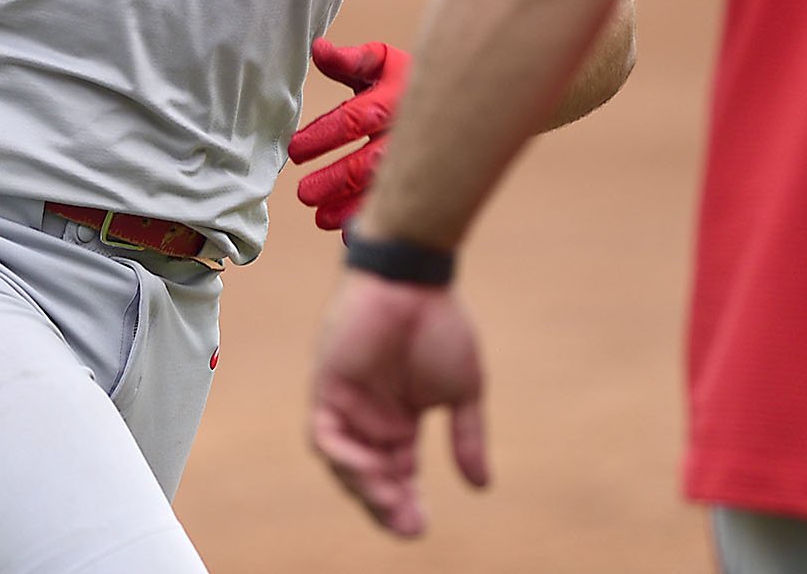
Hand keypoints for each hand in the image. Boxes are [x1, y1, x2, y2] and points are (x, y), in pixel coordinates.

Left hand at [290, 37, 410, 230]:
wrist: (460, 97)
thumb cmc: (406, 81)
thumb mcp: (381, 62)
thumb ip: (349, 60)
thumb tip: (317, 49)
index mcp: (394, 99)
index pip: (354, 119)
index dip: (323, 135)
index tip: (295, 150)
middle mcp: (407, 132)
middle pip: (368, 162)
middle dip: (334, 179)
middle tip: (304, 193)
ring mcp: (419, 159)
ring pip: (383, 189)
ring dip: (350, 206)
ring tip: (320, 217)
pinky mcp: (424, 181)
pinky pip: (401, 207)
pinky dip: (374, 220)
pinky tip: (351, 234)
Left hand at [309, 268, 488, 535]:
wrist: (414, 280)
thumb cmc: (440, 325)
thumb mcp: (463, 390)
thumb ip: (466, 437)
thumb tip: (481, 486)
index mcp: (400, 421)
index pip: (399, 475)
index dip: (406, 502)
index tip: (422, 526)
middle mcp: (370, 419)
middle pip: (371, 478)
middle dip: (387, 506)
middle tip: (410, 526)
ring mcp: (347, 404)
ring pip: (346, 464)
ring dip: (366, 488)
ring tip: (393, 503)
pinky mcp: (328, 387)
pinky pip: (325, 436)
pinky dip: (344, 457)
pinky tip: (370, 469)